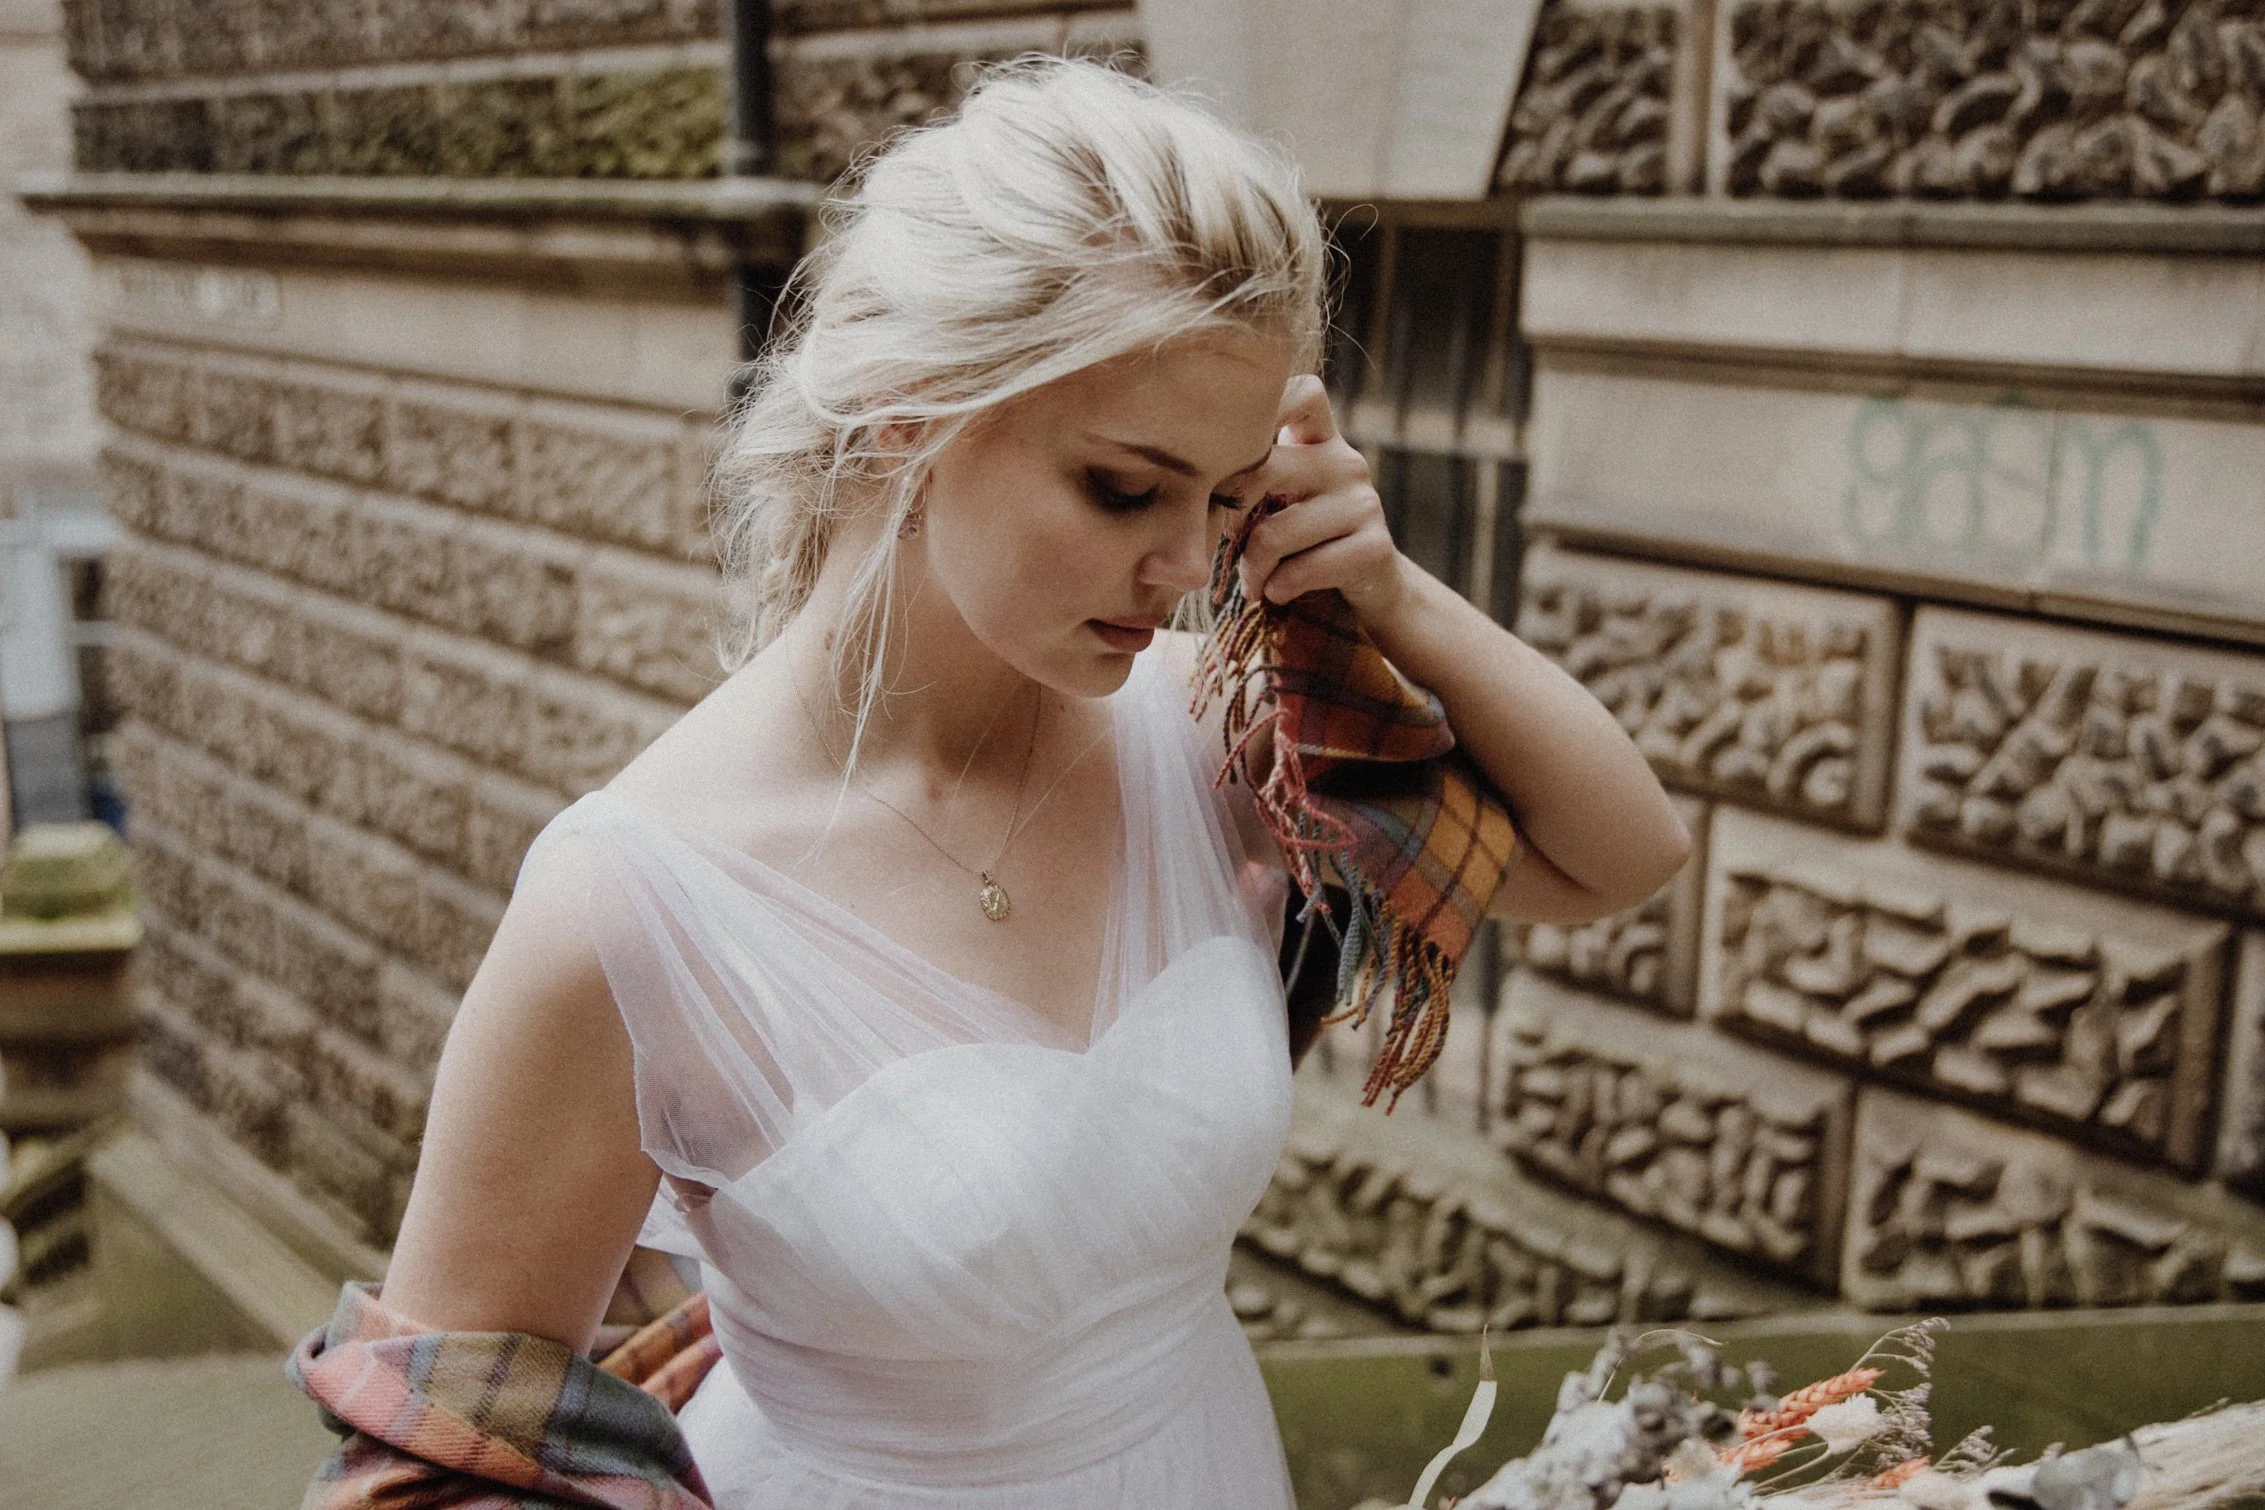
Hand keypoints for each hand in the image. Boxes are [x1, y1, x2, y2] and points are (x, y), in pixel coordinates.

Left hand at [1235, 376, 1408, 623]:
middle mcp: (1345, 461)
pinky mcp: (1374, 547)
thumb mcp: (1275, 499)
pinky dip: (1278, 588)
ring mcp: (1365, 502)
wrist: (1366, 587)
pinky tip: (1277, 592)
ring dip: (1251, 568)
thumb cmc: (1301, 540)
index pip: (1303, 392)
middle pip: (1263, 470)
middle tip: (1217, 543)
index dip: (1268, 401)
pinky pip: (1301, 570)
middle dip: (1226, 515)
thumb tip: (1182, 487)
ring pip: (1274, 532)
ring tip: (1251, 581)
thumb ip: (1245, 479)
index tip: (1223, 435)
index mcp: (1319, 440)